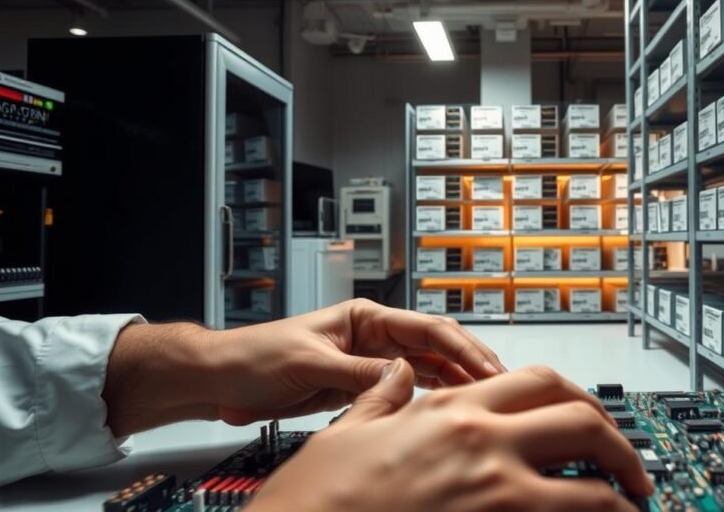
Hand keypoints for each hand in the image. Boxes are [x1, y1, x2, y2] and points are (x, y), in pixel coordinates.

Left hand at [207, 298, 505, 423]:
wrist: (222, 379)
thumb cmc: (255, 357)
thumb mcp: (310, 364)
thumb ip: (358, 372)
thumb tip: (403, 377)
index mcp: (364, 317)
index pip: (426, 328)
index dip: (462, 348)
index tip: (489, 368)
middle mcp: (372, 336)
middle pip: (434, 347)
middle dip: (469, 363)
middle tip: (501, 385)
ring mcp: (367, 361)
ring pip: (425, 369)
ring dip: (454, 381)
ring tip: (484, 397)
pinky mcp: (358, 385)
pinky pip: (404, 389)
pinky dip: (428, 397)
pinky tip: (448, 406)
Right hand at [247, 362, 652, 511]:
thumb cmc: (315, 498)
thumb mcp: (346, 431)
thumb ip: (382, 399)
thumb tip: (396, 378)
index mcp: (450, 410)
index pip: (540, 382)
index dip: (579, 398)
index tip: (594, 419)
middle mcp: (481, 445)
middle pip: (583, 423)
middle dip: (621, 446)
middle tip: (634, 470)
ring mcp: (493, 496)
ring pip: (591, 490)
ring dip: (618, 499)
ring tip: (629, 507)